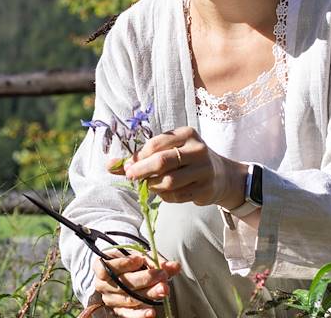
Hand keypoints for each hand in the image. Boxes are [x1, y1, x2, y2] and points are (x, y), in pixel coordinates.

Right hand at [91, 249, 180, 316]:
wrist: (126, 274)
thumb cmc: (131, 262)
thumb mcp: (141, 256)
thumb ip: (156, 261)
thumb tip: (175, 266)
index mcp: (101, 266)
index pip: (108, 267)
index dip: (124, 263)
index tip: (140, 260)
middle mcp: (102, 284)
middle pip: (123, 284)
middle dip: (145, 279)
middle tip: (162, 275)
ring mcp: (110, 299)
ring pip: (129, 299)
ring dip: (148, 294)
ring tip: (164, 290)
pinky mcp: (118, 311)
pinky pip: (129, 314)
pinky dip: (140, 314)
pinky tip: (152, 312)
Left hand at [123, 126, 247, 207]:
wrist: (221, 175)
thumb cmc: (186, 160)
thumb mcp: (168, 151)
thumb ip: (140, 157)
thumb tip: (109, 166)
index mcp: (187, 134)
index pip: (156, 144)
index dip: (138, 156)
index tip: (127, 166)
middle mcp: (198, 150)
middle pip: (162, 162)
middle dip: (141, 171)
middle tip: (131, 177)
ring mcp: (204, 170)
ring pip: (168, 182)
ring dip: (153, 186)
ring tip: (149, 185)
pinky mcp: (205, 189)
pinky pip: (177, 196)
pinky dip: (165, 197)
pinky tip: (165, 193)